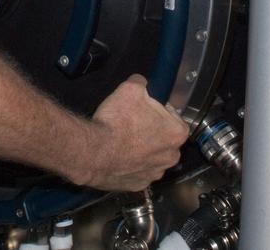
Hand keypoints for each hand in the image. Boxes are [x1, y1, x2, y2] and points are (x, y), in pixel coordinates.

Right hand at [73, 74, 189, 190]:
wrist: (93, 152)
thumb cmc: (116, 122)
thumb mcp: (130, 89)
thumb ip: (141, 83)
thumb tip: (140, 82)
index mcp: (176, 133)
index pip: (174, 117)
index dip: (159, 111)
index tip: (145, 109)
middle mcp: (170, 157)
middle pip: (165, 139)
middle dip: (152, 132)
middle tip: (133, 123)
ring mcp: (154, 174)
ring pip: (152, 158)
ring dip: (142, 150)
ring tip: (123, 140)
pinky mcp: (138, 185)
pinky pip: (138, 172)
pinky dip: (130, 165)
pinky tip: (118, 155)